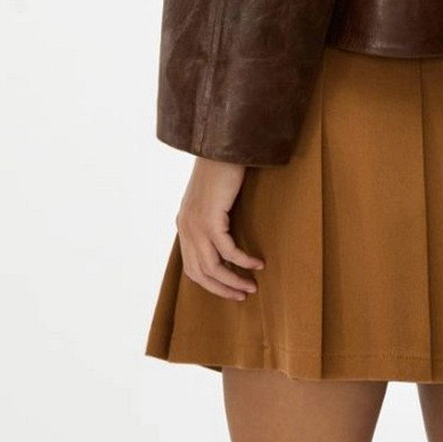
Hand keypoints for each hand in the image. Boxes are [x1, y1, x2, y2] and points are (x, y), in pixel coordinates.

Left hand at [176, 156, 265, 300]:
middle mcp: (186, 228)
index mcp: (184, 225)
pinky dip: (243, 261)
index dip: (211, 284)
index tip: (230, 289)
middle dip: (222, 288)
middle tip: (243, 294)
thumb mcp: (210, 198)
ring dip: (234, 281)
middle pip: (200, 273)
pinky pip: (228, 251)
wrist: (222, 146)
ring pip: (213, 267)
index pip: (192, 268)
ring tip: (252, 286)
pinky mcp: (210, 219)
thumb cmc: (222, 169)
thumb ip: (210, 218)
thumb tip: (224, 239)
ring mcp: (196, 225)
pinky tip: (258, 263)